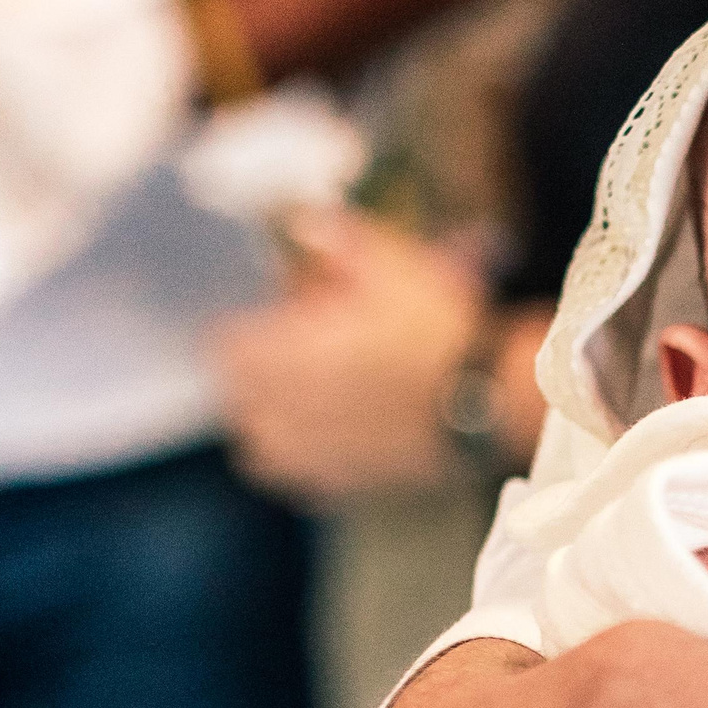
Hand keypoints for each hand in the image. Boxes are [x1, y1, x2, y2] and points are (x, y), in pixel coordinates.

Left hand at [209, 207, 489, 501]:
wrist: (487, 403)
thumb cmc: (437, 332)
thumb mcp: (392, 265)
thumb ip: (338, 242)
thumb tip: (302, 224)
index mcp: (281, 356)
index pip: (219, 344)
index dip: (248, 325)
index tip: (276, 314)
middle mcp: (282, 411)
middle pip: (237, 392)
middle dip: (260, 369)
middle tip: (301, 349)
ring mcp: (308, 455)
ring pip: (258, 437)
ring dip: (271, 414)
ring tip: (311, 394)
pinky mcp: (338, 483)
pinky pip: (295, 472)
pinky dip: (302, 453)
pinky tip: (334, 431)